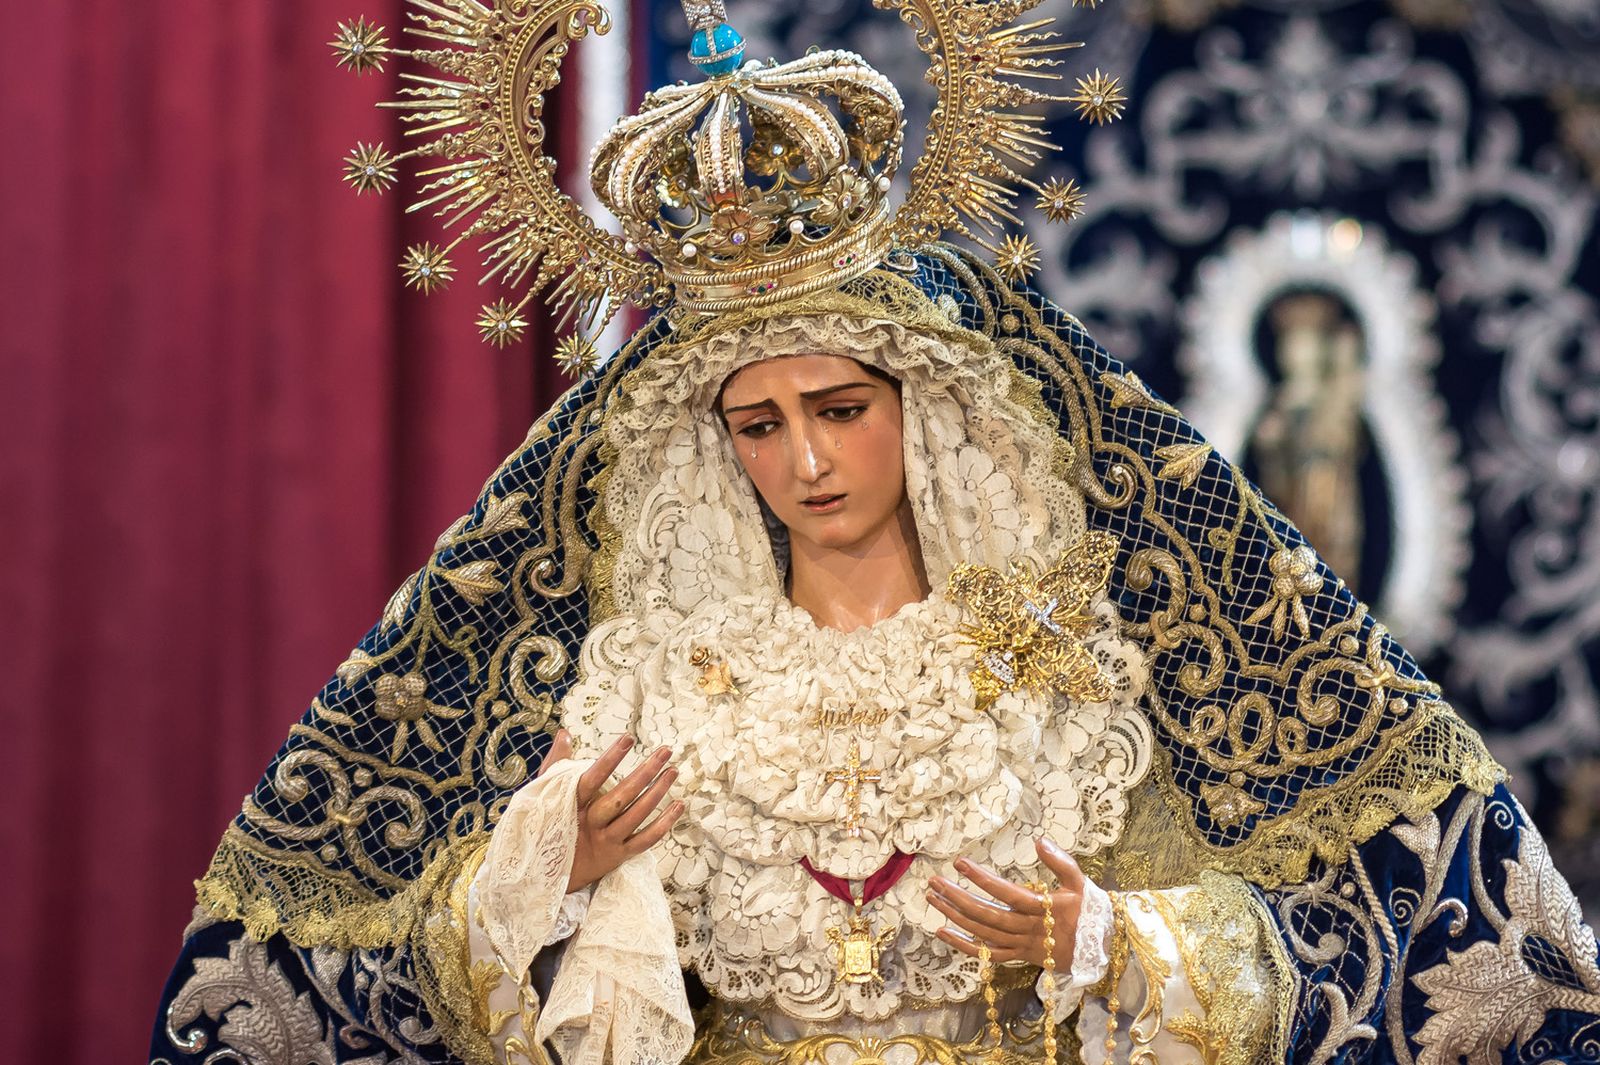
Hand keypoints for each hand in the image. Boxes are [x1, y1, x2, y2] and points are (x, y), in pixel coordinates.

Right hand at [536, 731, 684, 892]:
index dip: (610, 759)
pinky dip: (663, 824)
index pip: (591, 778)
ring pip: (635, 816)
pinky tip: (678, 805)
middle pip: (620, 797)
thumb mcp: (546, 794)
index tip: (628, 738)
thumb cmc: (549, 825)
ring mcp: (605, 842)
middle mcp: (589, 824)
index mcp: (570, 805)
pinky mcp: (618, 856)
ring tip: (673, 771)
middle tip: (666, 751)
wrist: (546, 874)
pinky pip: (645, 841)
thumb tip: (565, 733)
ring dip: (657, 793)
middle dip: (645, 773)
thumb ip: (558, 763)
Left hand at [926, 837, 1084, 969]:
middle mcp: (1029, 930)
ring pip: (984, 934)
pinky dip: (964, 946)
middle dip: (958, 898)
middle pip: (988, 915)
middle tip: (934, 881)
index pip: (1007, 893)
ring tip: (934, 898)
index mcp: (1044, 908)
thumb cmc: (1090, 911)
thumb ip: (1061, 862)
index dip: (983, 879)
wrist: (1103, 949)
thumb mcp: (1082, 882)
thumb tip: (1040, 841)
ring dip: (956, 917)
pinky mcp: (1020, 957)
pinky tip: (943, 931)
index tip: (959, 863)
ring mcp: (1023, 946)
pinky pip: (989, 954)